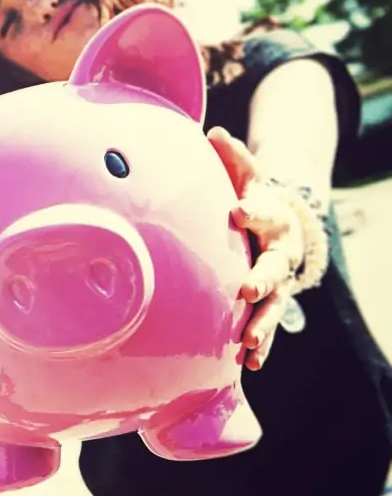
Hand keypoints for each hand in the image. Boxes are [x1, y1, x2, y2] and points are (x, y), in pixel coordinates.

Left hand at [208, 127, 304, 370]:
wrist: (282, 224)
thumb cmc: (251, 197)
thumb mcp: (244, 175)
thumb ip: (231, 157)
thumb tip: (213, 132)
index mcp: (270, 216)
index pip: (260, 209)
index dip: (250, 209)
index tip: (235, 210)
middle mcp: (279, 251)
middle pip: (274, 266)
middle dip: (262, 277)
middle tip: (248, 287)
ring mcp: (277, 281)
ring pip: (274, 304)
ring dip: (263, 324)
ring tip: (249, 343)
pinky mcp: (269, 302)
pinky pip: (267, 325)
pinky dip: (262, 345)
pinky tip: (249, 363)